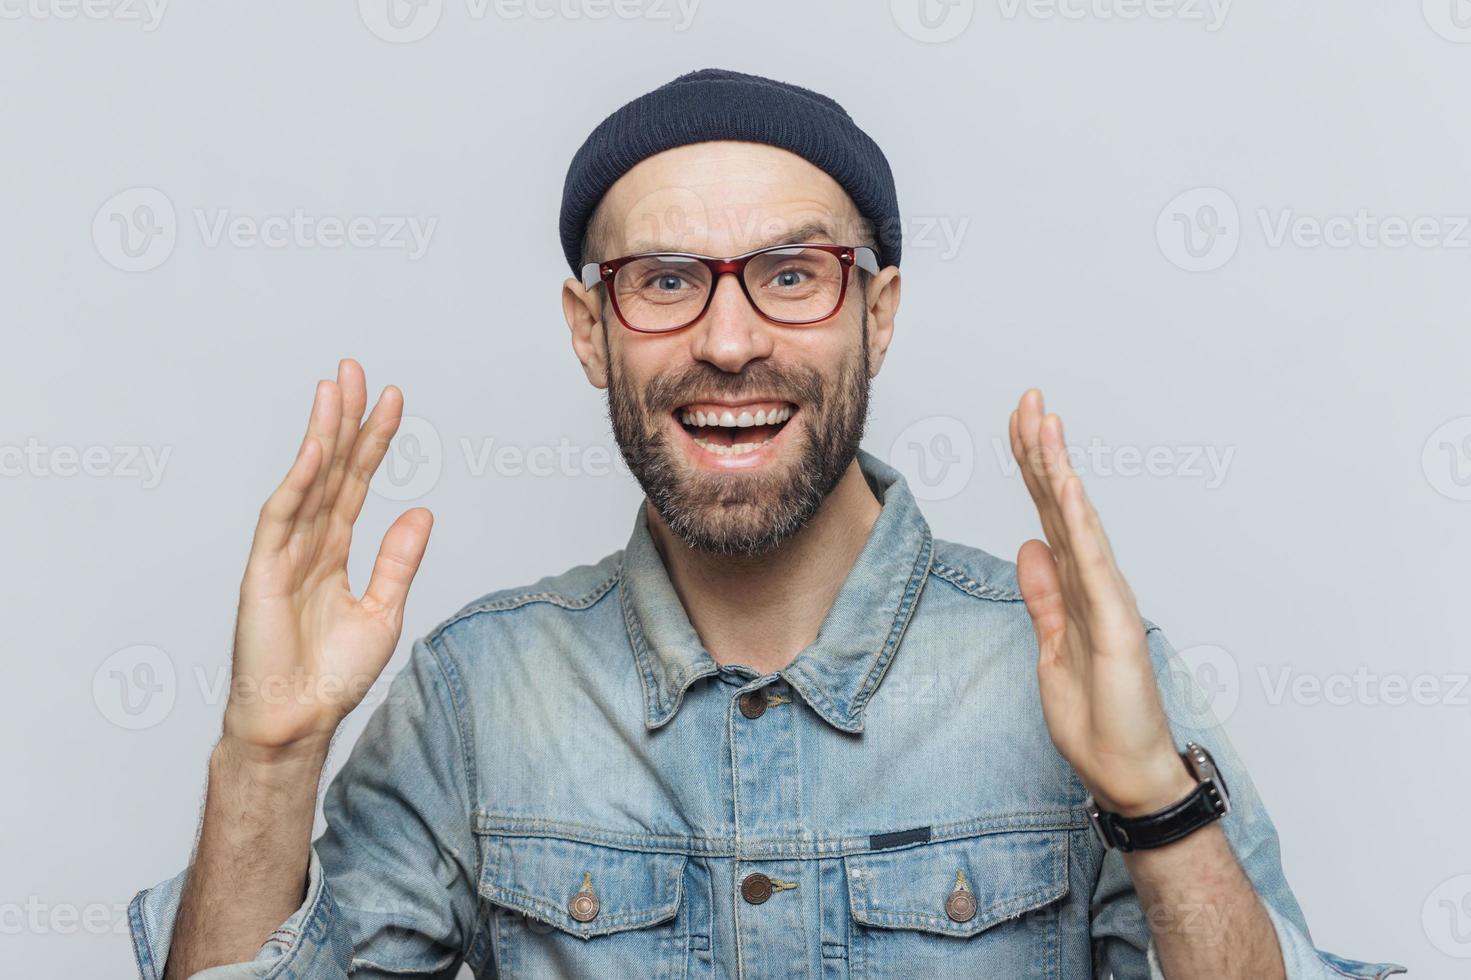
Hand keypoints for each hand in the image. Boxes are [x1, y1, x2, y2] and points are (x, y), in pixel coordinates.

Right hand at [222, 359, 432, 761]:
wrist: (297, 719)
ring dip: (321, 434)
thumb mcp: (383, 610)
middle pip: (331, 469)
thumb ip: (399, 560)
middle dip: (343, 419)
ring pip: (307, 481)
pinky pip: (283, 518)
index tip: (392, 400)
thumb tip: (422, 511)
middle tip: (355, 370)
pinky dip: (300, 483)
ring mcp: (282, 554)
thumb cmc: (332, 676)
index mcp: (334, 553)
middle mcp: (308, 544)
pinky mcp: (262, 571)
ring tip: (334, 388)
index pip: (358, 483)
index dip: (374, 441)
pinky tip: (316, 450)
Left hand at [1008, 389, 1193, 815]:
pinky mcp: (1117, 623)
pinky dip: (1078, 523)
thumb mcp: (1052, 645)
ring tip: (1046, 420)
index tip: (1018, 421)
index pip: (1046, 514)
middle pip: (1059, 504)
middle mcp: (1094, 582)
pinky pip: (1093, 564)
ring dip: (1059, 470)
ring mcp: (1108, 599)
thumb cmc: (1097, 715)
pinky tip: (1066, 485)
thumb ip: (1043, 596)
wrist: (1126, 770)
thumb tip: (1028, 546)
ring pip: (1078, 521)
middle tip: (1028, 397)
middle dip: (1041, 449)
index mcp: (1075, 586)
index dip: (1032, 467)